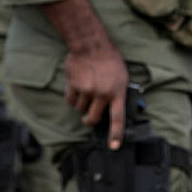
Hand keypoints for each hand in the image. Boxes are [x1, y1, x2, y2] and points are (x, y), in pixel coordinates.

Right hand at [40, 0, 130, 149]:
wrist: (91, 45)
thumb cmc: (109, 60)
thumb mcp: (121, 76)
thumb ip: (117, 93)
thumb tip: (113, 109)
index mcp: (117, 92)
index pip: (117, 118)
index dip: (116, 134)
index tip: (114, 147)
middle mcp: (102, 94)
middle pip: (92, 119)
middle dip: (89, 121)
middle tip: (88, 119)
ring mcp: (87, 90)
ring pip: (80, 109)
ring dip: (81, 105)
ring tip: (85, 92)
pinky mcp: (74, 86)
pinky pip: (70, 101)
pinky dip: (72, 98)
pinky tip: (76, 87)